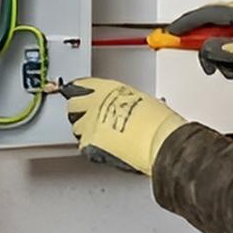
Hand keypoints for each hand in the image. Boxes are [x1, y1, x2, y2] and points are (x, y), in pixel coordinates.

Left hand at [61, 77, 186, 175]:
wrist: (160, 140)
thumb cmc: (158, 121)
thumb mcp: (138, 98)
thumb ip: (120, 99)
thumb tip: (117, 105)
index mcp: (107, 87)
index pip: (80, 85)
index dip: (79, 92)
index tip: (79, 95)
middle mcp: (95, 103)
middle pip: (73, 106)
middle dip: (79, 112)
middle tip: (88, 118)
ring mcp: (90, 123)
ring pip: (76, 127)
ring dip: (85, 130)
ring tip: (101, 135)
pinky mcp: (89, 143)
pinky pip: (83, 145)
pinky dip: (91, 147)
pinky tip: (103, 147)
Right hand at [166, 0, 232, 79]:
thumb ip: (225, 50)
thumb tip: (206, 49)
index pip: (205, 15)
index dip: (185, 25)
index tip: (171, 33)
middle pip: (211, 25)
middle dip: (206, 48)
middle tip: (207, 64)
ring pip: (220, 34)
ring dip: (220, 54)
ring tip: (229, 70)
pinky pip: (230, 38)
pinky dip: (228, 53)